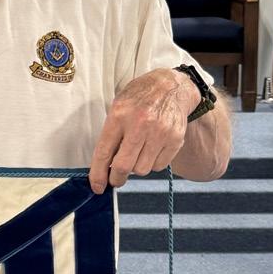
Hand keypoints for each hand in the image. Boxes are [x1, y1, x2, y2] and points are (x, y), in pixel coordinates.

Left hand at [89, 68, 198, 192]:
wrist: (170, 87)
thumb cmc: (140, 97)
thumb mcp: (118, 107)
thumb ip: (111, 134)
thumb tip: (103, 165)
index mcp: (120, 115)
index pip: (104, 152)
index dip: (98, 174)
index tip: (98, 186)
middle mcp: (140, 124)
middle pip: (123, 166)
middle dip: (116, 178)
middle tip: (115, 179)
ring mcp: (159, 133)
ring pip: (142, 169)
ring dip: (136, 167)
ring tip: (138, 152)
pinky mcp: (175, 139)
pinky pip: (159, 166)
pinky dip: (152, 163)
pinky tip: (151, 149)